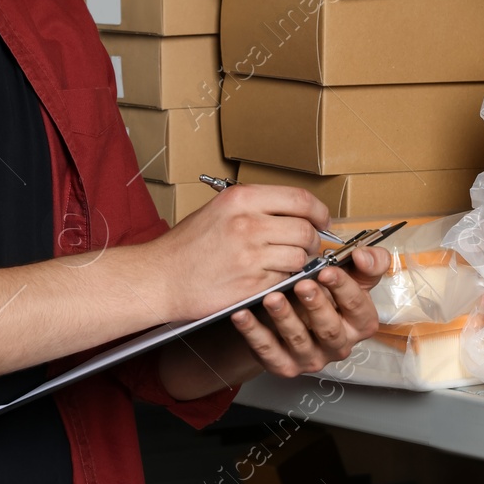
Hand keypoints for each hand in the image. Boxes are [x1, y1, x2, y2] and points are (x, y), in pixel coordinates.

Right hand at [151, 184, 331, 321]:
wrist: (160, 277)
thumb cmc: (187, 245)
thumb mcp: (219, 209)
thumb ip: (257, 207)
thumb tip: (295, 212)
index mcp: (241, 199)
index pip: (300, 199)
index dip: (319, 212)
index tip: (323, 220)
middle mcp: (248, 224)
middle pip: (306, 230)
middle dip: (313, 241)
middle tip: (307, 246)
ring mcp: (250, 255)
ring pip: (300, 257)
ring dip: (299, 263)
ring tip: (282, 263)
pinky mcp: (251, 284)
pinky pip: (284, 280)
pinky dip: (282, 280)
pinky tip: (266, 277)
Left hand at [228, 247, 389, 377]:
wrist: (297, 317)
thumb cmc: (327, 293)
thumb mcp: (353, 276)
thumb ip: (369, 262)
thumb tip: (362, 254)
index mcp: (359, 323)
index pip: (358, 308)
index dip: (344, 288)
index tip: (327, 271)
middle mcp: (338, 344)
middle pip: (330, 329)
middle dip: (316, 306)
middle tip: (302, 284)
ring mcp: (310, 358)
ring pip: (298, 340)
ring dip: (284, 318)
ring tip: (272, 297)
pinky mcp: (283, 365)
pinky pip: (267, 351)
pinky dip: (253, 332)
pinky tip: (243, 314)